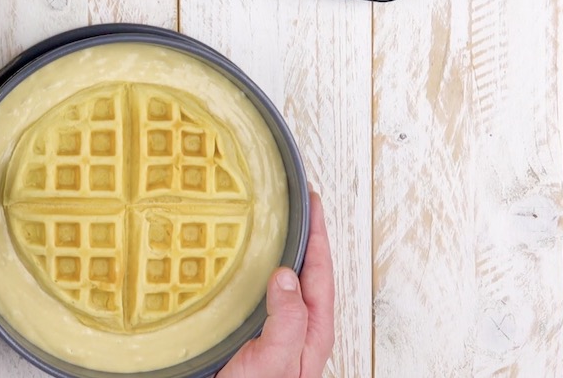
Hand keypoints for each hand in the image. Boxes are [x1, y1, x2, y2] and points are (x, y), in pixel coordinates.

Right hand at [218, 192, 334, 377]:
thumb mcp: (273, 361)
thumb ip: (285, 322)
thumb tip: (287, 275)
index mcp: (311, 332)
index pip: (320, 270)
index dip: (317, 233)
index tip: (311, 200)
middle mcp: (297, 328)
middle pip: (307, 271)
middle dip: (305, 235)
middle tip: (297, 201)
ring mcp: (276, 330)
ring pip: (286, 280)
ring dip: (282, 250)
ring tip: (274, 222)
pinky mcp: (253, 333)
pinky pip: (261, 291)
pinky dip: (257, 269)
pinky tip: (242, 262)